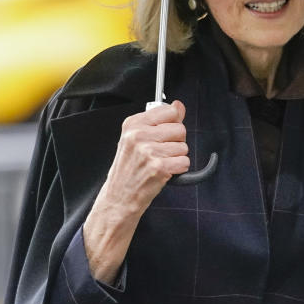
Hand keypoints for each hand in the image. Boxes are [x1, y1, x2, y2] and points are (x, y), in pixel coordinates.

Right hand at [82, 100, 188, 282]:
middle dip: (176, 142)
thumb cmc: (128, 169)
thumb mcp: (137, 139)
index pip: (169, 111)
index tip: (163, 134)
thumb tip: (178, 105)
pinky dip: (179, 169)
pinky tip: (164, 172)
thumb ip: (159, 120)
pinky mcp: (158, 167)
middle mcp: (139, 135)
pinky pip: (184, 162)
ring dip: (176, 158)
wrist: (118, 197)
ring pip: (183, 147)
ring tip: (159, 163)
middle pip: (180, 129)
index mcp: (133, 124)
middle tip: (160, 153)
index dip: (172, 124)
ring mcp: (148, 151)